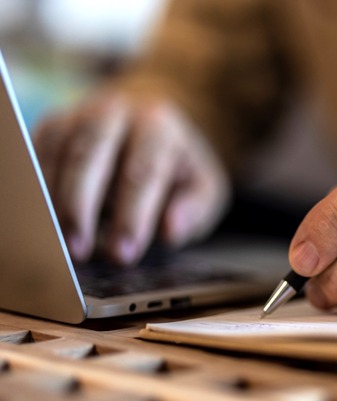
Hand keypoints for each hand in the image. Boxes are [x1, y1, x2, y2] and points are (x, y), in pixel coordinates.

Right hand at [33, 90, 229, 264]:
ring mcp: (79, 117)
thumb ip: (194, 209)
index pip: (143, 172)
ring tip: (59, 245)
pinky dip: (39, 191)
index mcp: (158, 126)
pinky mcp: (53, 127)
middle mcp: (115, 113)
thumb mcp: (204, 187)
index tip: (124, 254)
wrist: (154, 122)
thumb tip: (171, 230)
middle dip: (80, 206)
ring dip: (53, 202)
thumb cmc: (180, 165)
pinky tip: (46, 224)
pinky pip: (37, 157)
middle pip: (88, 156)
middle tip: (79, 251)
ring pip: (56, 155)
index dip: (132, 216)